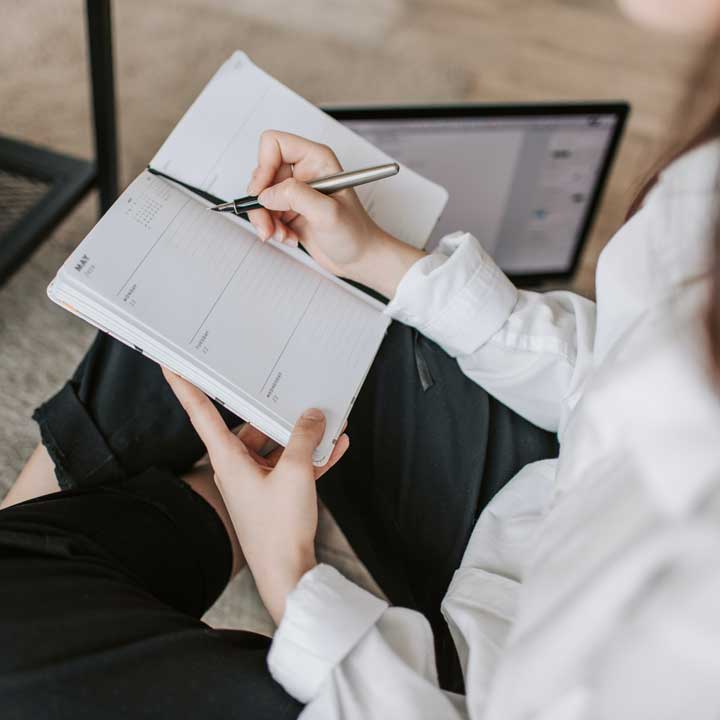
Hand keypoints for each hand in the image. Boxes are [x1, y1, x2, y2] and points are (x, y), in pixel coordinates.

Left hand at [163, 368, 349, 623]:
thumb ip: (305, 437)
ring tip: (329, 421)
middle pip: (252, 427)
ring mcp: (255, 482)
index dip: (185, 386)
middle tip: (295, 392)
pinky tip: (336, 446)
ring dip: (302, 437)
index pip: (201, 412)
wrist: (288, 574)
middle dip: (278, 413)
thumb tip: (313, 415)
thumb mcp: (297, 473)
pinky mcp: (273, 495)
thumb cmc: (280, 528)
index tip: (170, 363)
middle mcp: (236, 467)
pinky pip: (291, 467)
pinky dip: (311, 457)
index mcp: (228, 459)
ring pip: (277, 447)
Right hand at [246, 130, 423, 298]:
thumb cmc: (356, 234)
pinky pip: (266, 213)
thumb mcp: (327, 213)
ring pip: (261, 196)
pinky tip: (288, 238)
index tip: (262, 193)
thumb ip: (296, 196)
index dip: (263, 166)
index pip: (274, 144)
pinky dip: (272, 228)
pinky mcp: (290, 210)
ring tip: (281, 235)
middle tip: (268, 224)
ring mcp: (297, 192)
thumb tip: (266, 194)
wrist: (360, 259)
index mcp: (316, 159)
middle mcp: (305, 171)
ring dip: (265, 219)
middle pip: (262, 173)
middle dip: (261, 202)